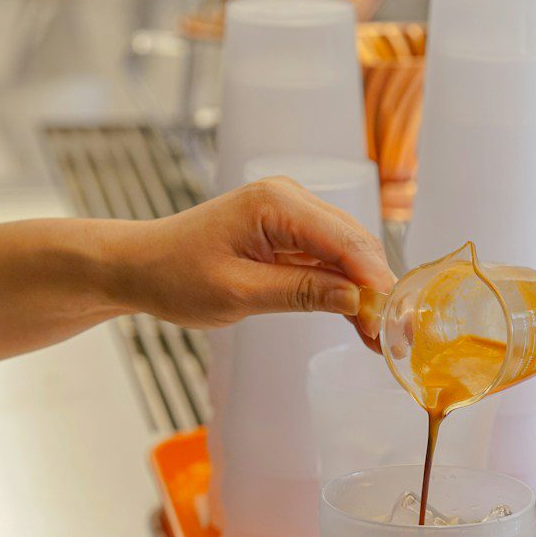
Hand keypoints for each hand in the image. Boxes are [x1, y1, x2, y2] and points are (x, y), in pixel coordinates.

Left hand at [107, 177, 394, 347]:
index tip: (392, 323)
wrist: (141, 266)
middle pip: (354, 242)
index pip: (344, 240)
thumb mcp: (239, 293)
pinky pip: (329, 256)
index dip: (375, 282)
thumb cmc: (176, 276)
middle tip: (394, 338)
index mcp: (275, 204)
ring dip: (365, 291)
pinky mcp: (288, 231)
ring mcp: (291, 212)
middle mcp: (289, 197)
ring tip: (381, 338)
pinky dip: (345, 287)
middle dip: (377, 289)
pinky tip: (360, 320)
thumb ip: (301, 293)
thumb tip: (357, 300)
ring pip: (347, 251)